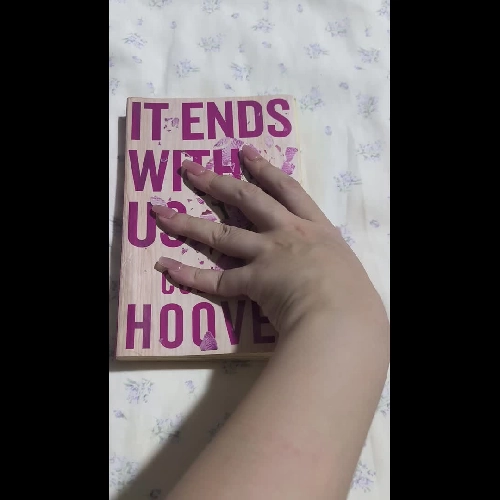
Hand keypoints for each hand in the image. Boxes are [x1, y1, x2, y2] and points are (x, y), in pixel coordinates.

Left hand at [153, 145, 385, 333]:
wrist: (342, 314)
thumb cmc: (355, 294)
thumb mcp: (345, 268)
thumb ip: (329, 264)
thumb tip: (326, 274)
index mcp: (314, 227)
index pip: (286, 189)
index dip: (265, 169)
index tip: (244, 153)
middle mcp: (286, 233)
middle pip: (246, 199)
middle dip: (216, 181)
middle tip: (190, 168)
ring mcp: (267, 254)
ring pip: (221, 233)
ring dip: (188, 221)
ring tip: (161, 211)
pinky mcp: (252, 280)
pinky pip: (215, 279)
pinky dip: (190, 275)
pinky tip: (167, 266)